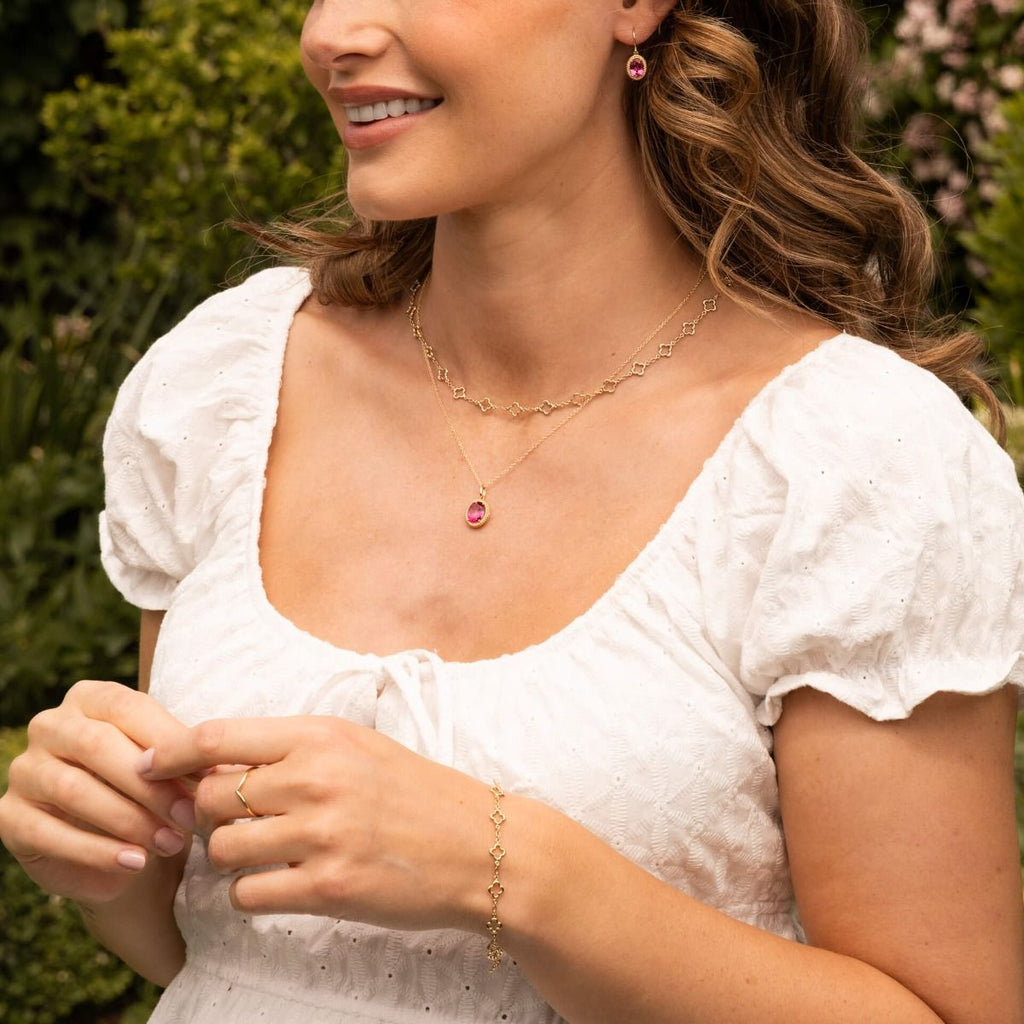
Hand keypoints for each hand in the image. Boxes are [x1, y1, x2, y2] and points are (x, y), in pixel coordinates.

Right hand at [0, 679, 196, 905]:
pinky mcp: (9, 818)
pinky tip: (136, 863)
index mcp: (90, 698)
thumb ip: (188, 758)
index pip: (128, 707)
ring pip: (75, 790)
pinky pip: (50, 834)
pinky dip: (99, 851)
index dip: (169, 741)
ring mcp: (23, 770)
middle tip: (191, 815)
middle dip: (150, 784)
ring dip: (129, 820)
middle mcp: (49, 726)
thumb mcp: (174, 768)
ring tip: (171, 843)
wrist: (125, 853)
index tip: (208, 774)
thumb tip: (219, 763)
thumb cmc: (155, 794)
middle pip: (98, 746)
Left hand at [140, 715, 492, 929]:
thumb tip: (221, 761)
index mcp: (321, 736)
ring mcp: (323, 834)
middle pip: (211, 796)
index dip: (171, 752)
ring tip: (262, 855)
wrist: (478, 845)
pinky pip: (250, 894)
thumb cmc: (417, 792)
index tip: (149, 765)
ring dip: (230, 857)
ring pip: (224, 848)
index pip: (218, 736)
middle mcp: (317, 779)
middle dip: (207, 813)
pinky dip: (252, 894)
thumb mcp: (359, 747)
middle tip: (231, 822)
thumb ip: (295, 749)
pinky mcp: (329, 887)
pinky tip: (279, 884)